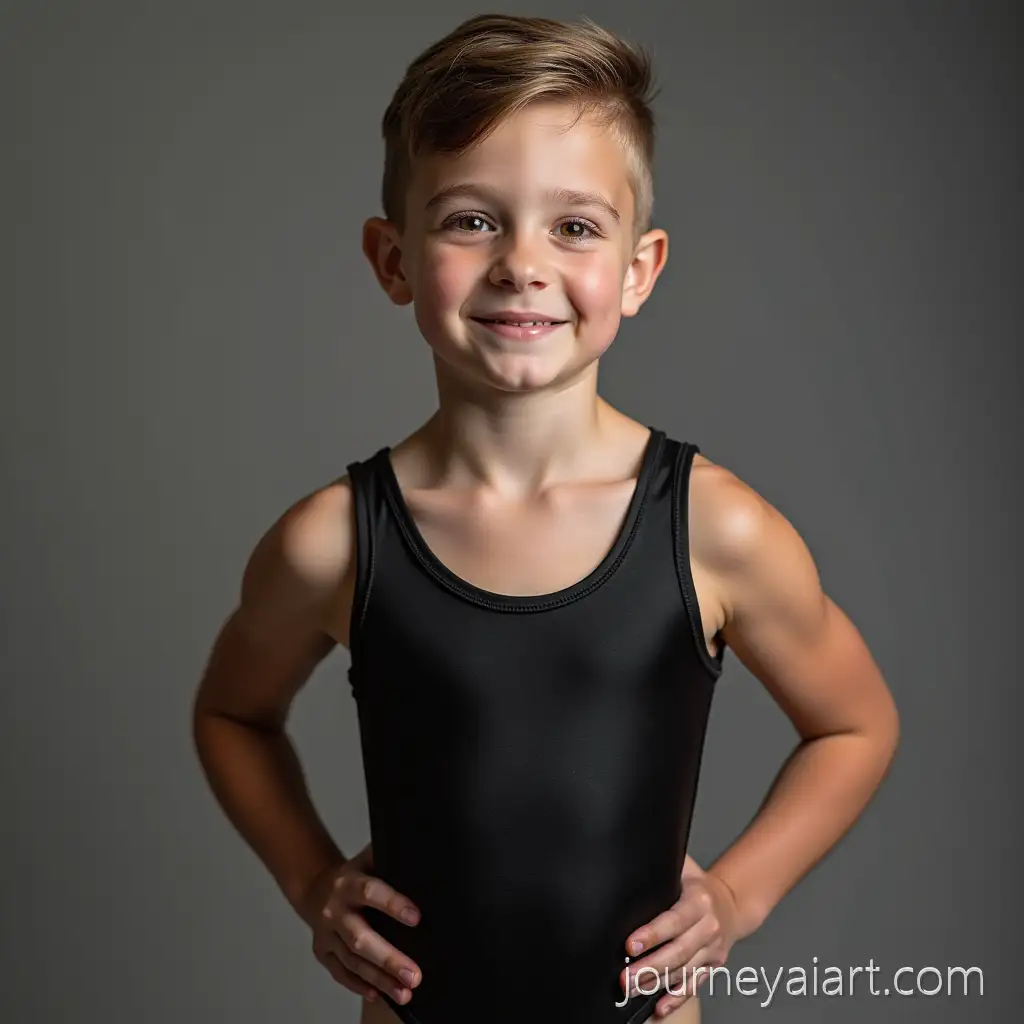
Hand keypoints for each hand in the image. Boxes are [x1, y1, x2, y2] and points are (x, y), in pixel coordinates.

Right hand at [299, 843, 422, 1007]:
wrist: (315, 887)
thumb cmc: (353, 875)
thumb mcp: (368, 859)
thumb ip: (389, 856)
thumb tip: (421, 850)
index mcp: (348, 883)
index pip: (370, 892)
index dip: (393, 904)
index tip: (417, 917)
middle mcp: (335, 911)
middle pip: (360, 938)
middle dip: (389, 958)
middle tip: (414, 974)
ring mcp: (326, 935)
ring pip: (352, 962)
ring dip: (379, 979)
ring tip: (405, 992)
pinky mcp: (323, 952)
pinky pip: (340, 973)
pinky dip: (359, 985)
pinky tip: (379, 994)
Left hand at [620, 855, 741, 1018]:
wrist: (732, 903)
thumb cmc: (698, 884)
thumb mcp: (684, 866)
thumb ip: (664, 862)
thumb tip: (635, 852)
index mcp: (699, 901)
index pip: (674, 920)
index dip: (652, 934)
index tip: (630, 945)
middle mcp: (708, 927)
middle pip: (678, 952)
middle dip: (649, 966)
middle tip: (624, 977)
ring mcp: (712, 950)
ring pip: (684, 971)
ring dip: (657, 983)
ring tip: (632, 989)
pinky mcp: (712, 966)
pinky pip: (694, 985)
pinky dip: (677, 998)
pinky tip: (659, 1007)